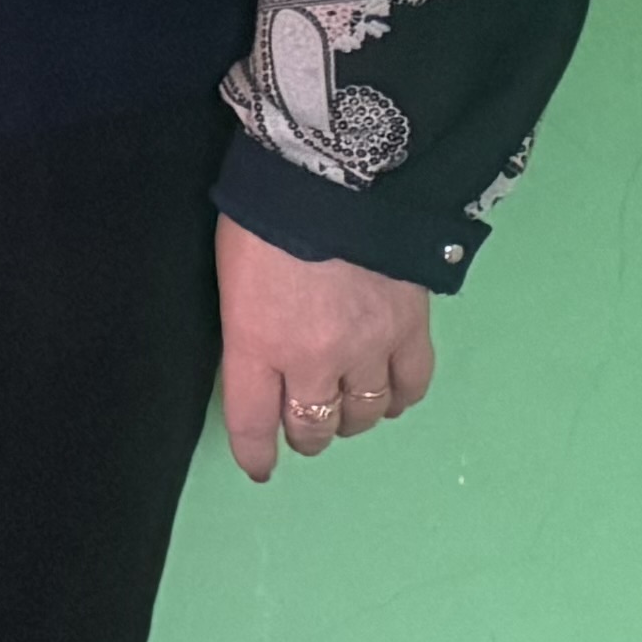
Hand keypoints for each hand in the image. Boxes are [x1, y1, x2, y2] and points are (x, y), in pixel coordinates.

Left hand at [214, 215, 435, 483]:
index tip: (259, 467)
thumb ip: (246, 322)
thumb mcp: (231, 271)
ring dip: (351, 418)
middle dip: (305, 434)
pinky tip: (392, 396)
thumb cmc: (263, 211)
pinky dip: (400, 399)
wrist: (336, 175)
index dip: (255, 453)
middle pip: (312, 426)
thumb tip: (263, 344)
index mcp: (256, 346)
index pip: (252, 424)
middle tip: (303, 426)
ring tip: (345, 409)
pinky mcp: (410, 330)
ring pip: (362, 414)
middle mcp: (312, 362)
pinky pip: (411, 386)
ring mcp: (367, 349)